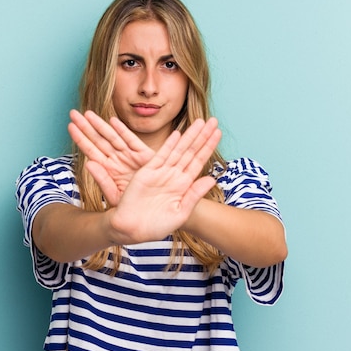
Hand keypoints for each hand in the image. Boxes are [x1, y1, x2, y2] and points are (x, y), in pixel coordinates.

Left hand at [68, 109, 154, 205]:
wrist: (153, 207)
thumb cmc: (133, 204)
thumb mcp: (114, 196)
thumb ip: (101, 180)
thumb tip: (87, 164)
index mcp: (107, 169)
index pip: (90, 150)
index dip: (80, 138)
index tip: (69, 126)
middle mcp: (116, 159)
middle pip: (98, 140)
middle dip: (86, 126)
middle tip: (73, 113)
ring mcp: (129, 155)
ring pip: (112, 137)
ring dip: (100, 125)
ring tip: (88, 114)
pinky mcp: (143, 154)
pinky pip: (131, 140)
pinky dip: (123, 131)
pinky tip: (113, 122)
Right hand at [107, 117, 221, 244]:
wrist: (132, 230)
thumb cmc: (156, 226)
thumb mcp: (180, 213)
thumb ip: (194, 195)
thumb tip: (212, 179)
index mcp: (184, 186)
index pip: (199, 161)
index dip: (208, 147)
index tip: (218, 133)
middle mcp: (174, 176)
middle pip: (191, 151)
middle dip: (202, 136)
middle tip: (213, 120)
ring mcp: (161, 173)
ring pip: (178, 150)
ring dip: (189, 136)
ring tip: (200, 122)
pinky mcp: (147, 172)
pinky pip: (160, 156)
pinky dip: (169, 145)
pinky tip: (178, 134)